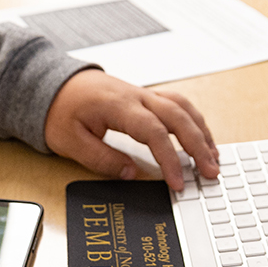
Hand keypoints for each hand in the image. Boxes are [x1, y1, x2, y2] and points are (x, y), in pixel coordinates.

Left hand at [44, 70, 218, 190]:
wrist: (53, 84)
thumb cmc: (60, 110)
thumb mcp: (70, 142)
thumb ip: (102, 159)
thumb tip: (132, 174)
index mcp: (118, 106)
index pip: (154, 132)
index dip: (170, 159)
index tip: (178, 183)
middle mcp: (136, 96)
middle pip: (178, 117)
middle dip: (199, 145)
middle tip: (212, 172)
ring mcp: (143, 94)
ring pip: (182, 107)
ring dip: (201, 132)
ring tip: (214, 158)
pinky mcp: (144, 97)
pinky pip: (177, 104)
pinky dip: (193, 121)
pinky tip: (201, 138)